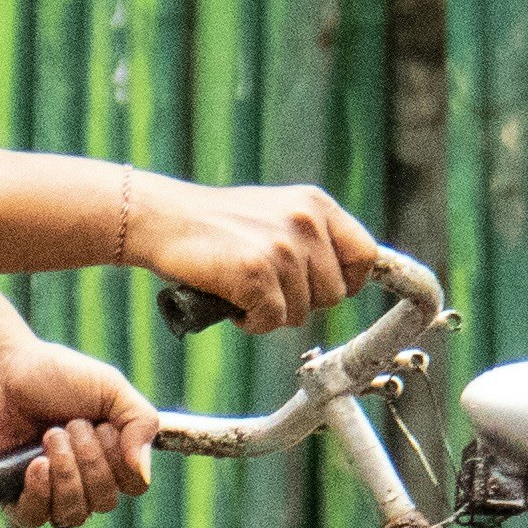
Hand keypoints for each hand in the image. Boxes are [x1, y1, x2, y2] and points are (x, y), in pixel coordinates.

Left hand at [0, 339, 158, 527]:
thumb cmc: (53, 374)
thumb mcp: (110, 387)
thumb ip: (141, 422)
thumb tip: (143, 473)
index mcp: (109, 455)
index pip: (134, 485)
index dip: (122, 462)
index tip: (103, 427)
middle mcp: (82, 479)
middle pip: (105, 501)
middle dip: (90, 461)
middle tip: (69, 424)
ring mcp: (47, 491)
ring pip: (73, 514)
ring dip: (66, 474)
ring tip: (49, 436)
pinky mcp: (12, 496)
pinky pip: (35, 518)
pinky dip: (40, 492)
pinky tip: (35, 464)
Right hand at [131, 180, 379, 331]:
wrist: (163, 219)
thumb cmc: (216, 223)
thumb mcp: (276, 212)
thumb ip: (311, 236)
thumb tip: (345, 279)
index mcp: (316, 204)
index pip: (365, 256)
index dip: (348, 282)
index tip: (322, 289)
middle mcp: (305, 222)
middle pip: (334, 294)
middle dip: (302, 301)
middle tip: (268, 288)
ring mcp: (282, 248)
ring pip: (302, 312)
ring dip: (272, 312)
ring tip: (244, 289)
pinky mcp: (257, 273)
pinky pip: (271, 322)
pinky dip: (250, 322)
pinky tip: (232, 302)